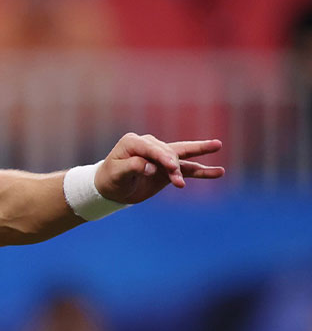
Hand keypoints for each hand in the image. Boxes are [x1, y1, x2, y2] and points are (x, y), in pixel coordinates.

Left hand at [95, 133, 224, 203]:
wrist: (111, 189)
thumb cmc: (110, 179)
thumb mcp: (116, 174)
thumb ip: (132, 167)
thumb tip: (150, 167)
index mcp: (133, 142)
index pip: (151, 148)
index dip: (161, 157)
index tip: (170, 168)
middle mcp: (149, 145)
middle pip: (168, 151)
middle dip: (173, 164)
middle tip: (176, 178)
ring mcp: (160, 155)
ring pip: (183, 154)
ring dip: (200, 152)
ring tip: (218, 145)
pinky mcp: (168, 168)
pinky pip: (188, 168)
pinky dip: (203, 171)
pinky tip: (219, 172)